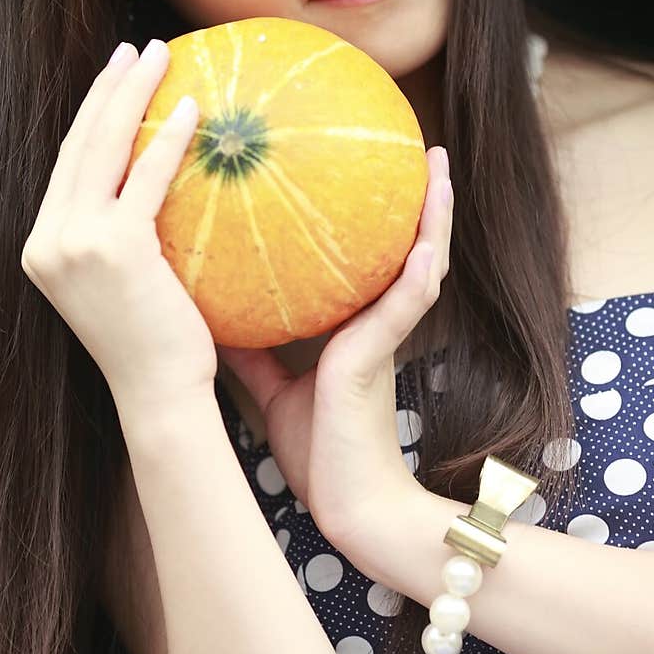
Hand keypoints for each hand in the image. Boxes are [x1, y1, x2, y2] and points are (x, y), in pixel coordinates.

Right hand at [20, 39, 217, 409]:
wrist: (159, 396)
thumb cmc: (158, 346)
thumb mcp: (128, 284)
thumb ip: (128, 236)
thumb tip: (165, 188)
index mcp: (44, 247)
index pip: (68, 164)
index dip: (90, 113)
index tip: (115, 75)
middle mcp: (48, 240)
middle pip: (79, 144)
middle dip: (106, 88)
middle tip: (135, 49)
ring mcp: (74, 243)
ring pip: (103, 149)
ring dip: (132, 94)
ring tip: (159, 56)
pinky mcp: (113, 249)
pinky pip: (145, 179)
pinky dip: (167, 139)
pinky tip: (191, 109)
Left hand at [216, 147, 452, 550]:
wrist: (346, 505)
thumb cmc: (317, 452)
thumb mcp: (272, 386)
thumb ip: (252, 346)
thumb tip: (213, 309)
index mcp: (355, 328)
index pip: (367, 261)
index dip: (370, 219)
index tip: (364, 174)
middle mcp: (378, 323)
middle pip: (403, 247)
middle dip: (414, 199)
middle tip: (423, 148)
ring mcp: (386, 337)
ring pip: (421, 262)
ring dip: (435, 216)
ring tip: (439, 166)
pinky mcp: (381, 356)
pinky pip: (408, 303)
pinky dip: (419, 268)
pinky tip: (426, 240)